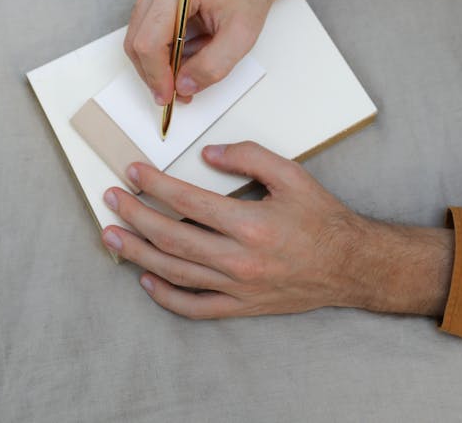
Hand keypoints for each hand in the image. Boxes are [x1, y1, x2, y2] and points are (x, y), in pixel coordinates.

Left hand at [101, 142, 453, 320]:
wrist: (351, 266)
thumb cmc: (321, 217)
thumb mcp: (291, 174)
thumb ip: (249, 156)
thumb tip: (209, 154)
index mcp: (251, 224)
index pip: (188, 201)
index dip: (155, 185)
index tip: (133, 171)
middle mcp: (240, 260)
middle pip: (172, 238)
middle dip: (135, 216)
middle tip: (110, 199)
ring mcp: (238, 288)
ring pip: (175, 273)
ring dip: (138, 254)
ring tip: (111, 235)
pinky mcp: (241, 306)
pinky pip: (195, 308)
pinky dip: (166, 296)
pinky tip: (147, 280)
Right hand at [124, 0, 321, 105]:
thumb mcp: (242, 36)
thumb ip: (213, 66)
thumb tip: (182, 87)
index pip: (149, 41)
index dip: (156, 76)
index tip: (169, 97)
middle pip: (137, 42)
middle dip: (155, 74)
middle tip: (178, 94)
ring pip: (137, 38)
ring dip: (157, 63)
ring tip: (185, 73)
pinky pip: (144, 30)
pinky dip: (159, 50)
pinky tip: (181, 56)